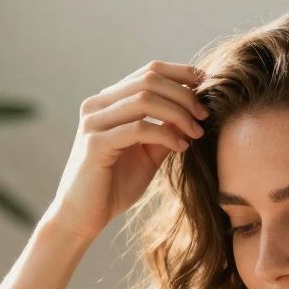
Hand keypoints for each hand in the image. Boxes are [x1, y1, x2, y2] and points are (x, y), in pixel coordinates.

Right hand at [43, 60, 209, 240]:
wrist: (83, 217)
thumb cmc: (114, 186)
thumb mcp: (147, 153)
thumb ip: (165, 130)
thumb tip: (194, 111)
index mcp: (108, 102)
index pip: (148, 71)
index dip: (180, 73)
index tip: (205, 85)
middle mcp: (97, 106)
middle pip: (149, 80)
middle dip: (183, 94)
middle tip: (204, 114)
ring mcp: (93, 122)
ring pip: (145, 99)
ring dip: (178, 113)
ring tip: (196, 131)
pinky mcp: (95, 144)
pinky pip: (139, 128)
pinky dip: (165, 134)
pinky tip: (180, 147)